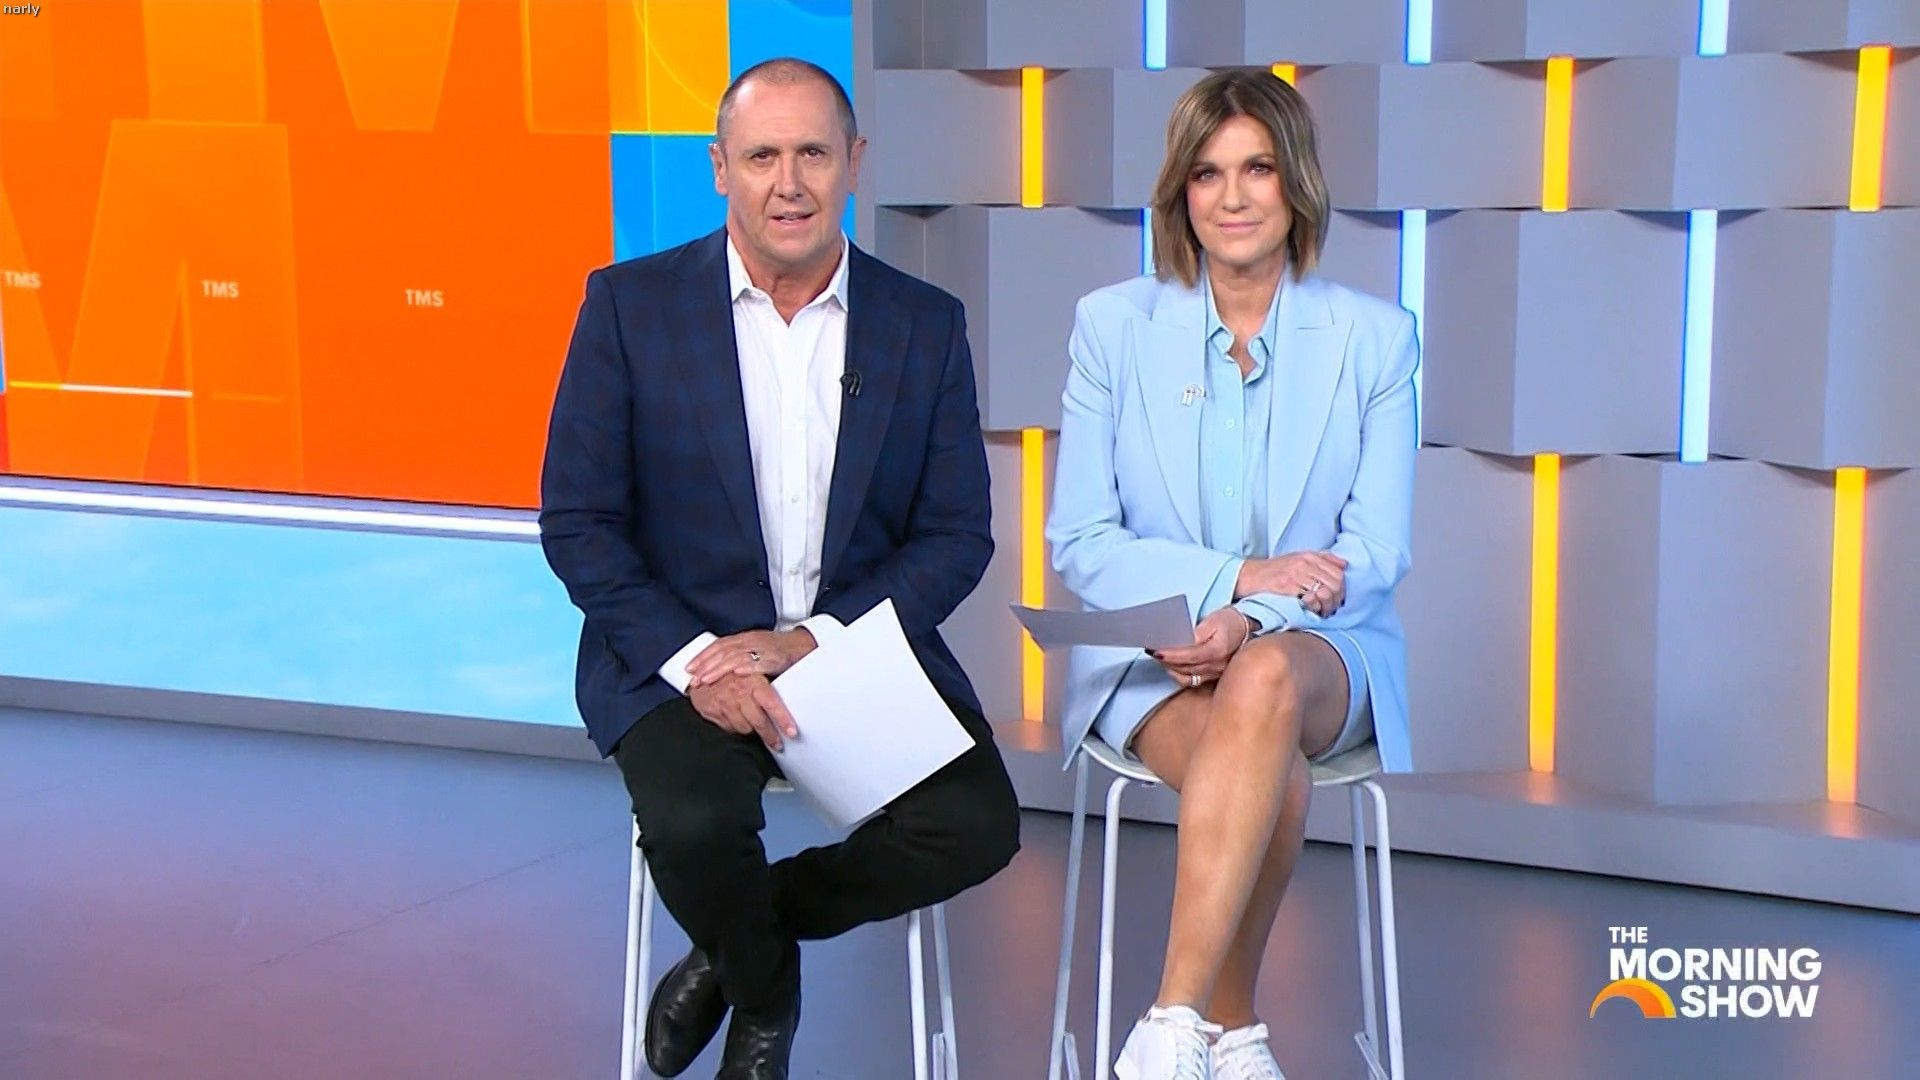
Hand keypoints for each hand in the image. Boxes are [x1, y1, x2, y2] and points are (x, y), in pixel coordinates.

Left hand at [686, 628, 816, 687]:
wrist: (803, 645)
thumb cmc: (779, 650)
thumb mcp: (755, 649)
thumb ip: (738, 655)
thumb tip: (718, 668)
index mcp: (744, 638)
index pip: (718, 645)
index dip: (702, 656)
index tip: (689, 668)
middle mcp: (750, 641)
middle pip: (722, 651)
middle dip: (705, 665)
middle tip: (693, 678)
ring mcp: (762, 648)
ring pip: (735, 657)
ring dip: (719, 669)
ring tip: (707, 679)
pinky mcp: (775, 657)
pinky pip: (759, 662)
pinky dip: (746, 668)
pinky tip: (736, 674)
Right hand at [688, 672, 798, 750]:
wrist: (703, 671)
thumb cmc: (733, 674)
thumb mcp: (753, 675)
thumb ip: (767, 690)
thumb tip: (787, 706)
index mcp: (753, 682)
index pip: (771, 704)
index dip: (782, 720)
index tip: (792, 732)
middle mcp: (739, 693)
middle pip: (759, 722)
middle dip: (770, 736)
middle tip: (777, 744)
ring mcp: (726, 703)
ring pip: (744, 728)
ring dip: (751, 729)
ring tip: (753, 725)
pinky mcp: (714, 711)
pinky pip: (730, 728)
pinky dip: (735, 726)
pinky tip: (736, 719)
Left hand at [1149, 607, 1253, 687]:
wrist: (1246, 629)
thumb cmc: (1229, 622)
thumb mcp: (1214, 621)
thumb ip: (1197, 632)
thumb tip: (1180, 640)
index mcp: (1217, 650)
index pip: (1189, 656)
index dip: (1171, 655)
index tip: (1156, 650)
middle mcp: (1216, 666)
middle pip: (1185, 668)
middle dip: (1166, 661)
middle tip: (1151, 651)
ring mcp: (1215, 673)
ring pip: (1186, 677)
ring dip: (1169, 668)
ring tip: (1158, 657)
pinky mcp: (1212, 676)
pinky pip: (1191, 681)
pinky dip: (1177, 675)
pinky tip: (1169, 666)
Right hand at [1237, 551, 1347, 615]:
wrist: (1250, 576)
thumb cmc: (1275, 570)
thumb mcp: (1299, 558)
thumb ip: (1322, 559)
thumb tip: (1344, 564)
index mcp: (1310, 556)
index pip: (1338, 573)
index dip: (1342, 589)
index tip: (1337, 599)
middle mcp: (1305, 563)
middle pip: (1335, 584)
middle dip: (1336, 600)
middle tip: (1331, 609)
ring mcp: (1296, 574)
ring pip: (1325, 592)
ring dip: (1326, 606)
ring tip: (1322, 612)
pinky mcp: (1287, 586)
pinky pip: (1310, 599)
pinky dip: (1314, 607)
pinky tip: (1311, 611)